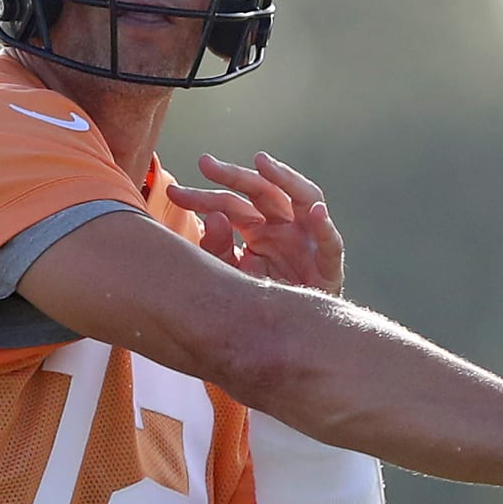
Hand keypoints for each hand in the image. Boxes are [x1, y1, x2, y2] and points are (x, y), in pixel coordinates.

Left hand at [166, 152, 344, 294]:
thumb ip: (217, 252)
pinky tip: (315, 212)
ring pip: (303, 198)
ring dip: (286, 178)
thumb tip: (212, 219)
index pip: (230, 204)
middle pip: (262, 190)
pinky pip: (329, 243)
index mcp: (258, 228)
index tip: (173, 193)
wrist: (287, 339)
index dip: (202, 197)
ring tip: (263, 163)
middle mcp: (284, 226)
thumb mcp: (228, 277)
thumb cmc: (257, 305)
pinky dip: (325, 227)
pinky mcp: (328, 265)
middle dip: (234, 175)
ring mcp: (308, 240)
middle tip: (206, 163)